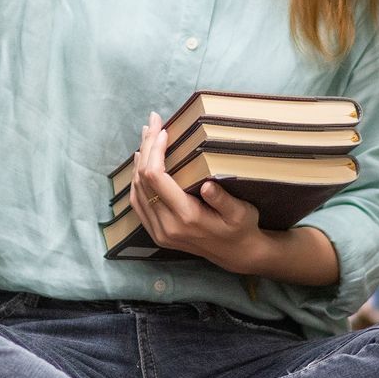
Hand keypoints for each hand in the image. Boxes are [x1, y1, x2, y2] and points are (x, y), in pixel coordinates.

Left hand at [127, 111, 265, 270]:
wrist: (237, 255)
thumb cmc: (242, 228)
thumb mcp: (241, 213)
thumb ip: (223, 200)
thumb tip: (206, 186)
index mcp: (186, 217)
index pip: (156, 178)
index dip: (155, 151)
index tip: (163, 130)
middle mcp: (166, 226)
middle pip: (142, 180)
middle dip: (146, 148)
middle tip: (152, 122)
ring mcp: (158, 231)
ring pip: (136, 190)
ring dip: (139, 161)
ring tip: (147, 136)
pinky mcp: (156, 232)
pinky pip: (138, 202)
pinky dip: (137, 179)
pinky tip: (142, 162)